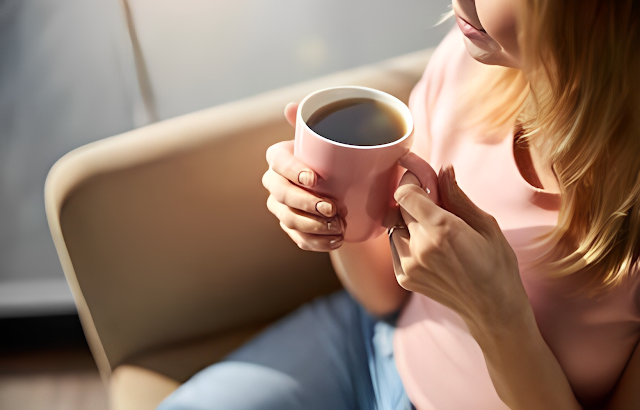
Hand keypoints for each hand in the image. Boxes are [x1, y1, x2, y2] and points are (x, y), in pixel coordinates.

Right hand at [262, 103, 344, 251]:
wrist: (346, 185)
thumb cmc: (335, 156)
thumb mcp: (331, 137)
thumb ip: (317, 121)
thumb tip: (292, 107)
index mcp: (279, 157)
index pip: (278, 162)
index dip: (293, 171)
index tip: (315, 179)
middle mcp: (274, 182)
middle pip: (281, 195)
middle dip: (305, 204)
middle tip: (333, 209)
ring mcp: (281, 207)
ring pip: (288, 220)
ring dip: (313, 226)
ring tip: (338, 227)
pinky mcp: (292, 228)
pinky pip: (298, 238)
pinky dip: (317, 242)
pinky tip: (335, 240)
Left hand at [391, 164, 529, 333]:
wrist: (493, 309)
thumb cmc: (497, 264)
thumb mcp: (486, 225)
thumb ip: (457, 197)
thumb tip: (443, 170)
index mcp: (442, 230)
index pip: (405, 194)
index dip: (411, 182)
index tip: (420, 178)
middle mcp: (419, 247)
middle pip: (399, 209)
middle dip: (413, 201)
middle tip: (433, 203)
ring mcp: (409, 265)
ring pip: (394, 228)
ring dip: (408, 222)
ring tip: (434, 230)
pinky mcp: (404, 278)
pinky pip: (395, 247)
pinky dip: (406, 241)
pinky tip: (429, 247)